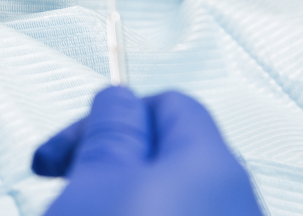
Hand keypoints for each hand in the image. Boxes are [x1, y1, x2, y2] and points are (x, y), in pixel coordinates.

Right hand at [33, 86, 262, 215]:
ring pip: (169, 200)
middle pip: (168, 157)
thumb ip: (111, 128)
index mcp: (212, 164)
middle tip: (66, 186)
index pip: (169, 103)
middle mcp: (236, 202)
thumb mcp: (97, 179)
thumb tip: (120, 98)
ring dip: (118, 202)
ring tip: (79, 215)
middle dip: (110, 165)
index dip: (110, 117)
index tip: (65, 148)